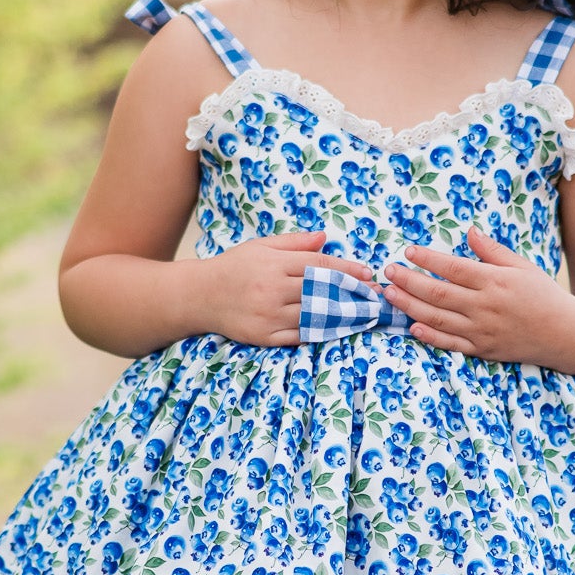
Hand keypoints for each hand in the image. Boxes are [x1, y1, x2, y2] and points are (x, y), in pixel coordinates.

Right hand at [201, 229, 375, 346]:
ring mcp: (269, 315)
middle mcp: (273, 289)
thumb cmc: (234, 266)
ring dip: (343, 316)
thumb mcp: (262, 246)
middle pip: (322, 291)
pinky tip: (339, 330)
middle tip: (375, 296)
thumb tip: (325, 238)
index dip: (347, 269)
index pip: (319, 265)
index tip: (367, 273)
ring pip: (314, 315)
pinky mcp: (264, 336)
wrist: (199, 295)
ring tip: (365, 315)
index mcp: (275, 264)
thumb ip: (295, 242)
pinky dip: (321, 333)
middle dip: (352, 293)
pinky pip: (300, 336)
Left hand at [378, 224, 574, 363]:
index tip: (408, 251)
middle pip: (438, 293)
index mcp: (495, 281)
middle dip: (408, 281)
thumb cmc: (543, 295)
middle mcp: (485, 307)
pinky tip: (411, 327)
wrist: (565, 334)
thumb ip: (492, 250)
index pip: (453, 268)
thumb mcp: (522, 266)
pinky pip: (450, 344)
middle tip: (388, 271)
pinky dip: (429, 337)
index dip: (427, 260)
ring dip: (409, 306)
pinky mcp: (482, 350)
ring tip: (389, 294)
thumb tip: (468, 231)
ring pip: (437, 319)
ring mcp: (482, 331)